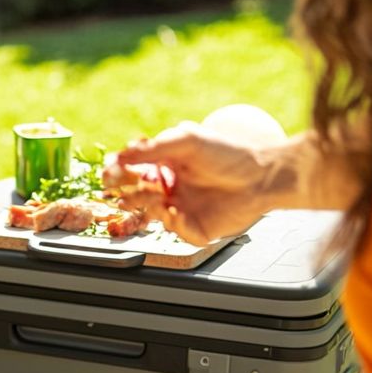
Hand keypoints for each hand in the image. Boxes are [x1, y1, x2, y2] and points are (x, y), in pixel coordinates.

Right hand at [110, 122, 274, 245]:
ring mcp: (181, 209)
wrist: (263, 175)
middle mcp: (170, 189)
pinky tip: (176, 212)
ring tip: (157, 198)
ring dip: (147, 206)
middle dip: (128, 193)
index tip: (109, 173)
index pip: (131, 172)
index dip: (117, 173)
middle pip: (135, 196)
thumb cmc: (228, 153)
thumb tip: (119, 155)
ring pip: (150, 215)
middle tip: (128, 190)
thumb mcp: (187, 141)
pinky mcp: (196, 227)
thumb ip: (152, 149)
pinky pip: (176, 231)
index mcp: (165, 166)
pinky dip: (173, 223)